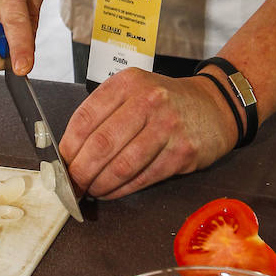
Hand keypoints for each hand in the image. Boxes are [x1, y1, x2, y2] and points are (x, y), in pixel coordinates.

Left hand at [59, 70, 240, 199]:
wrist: (214, 105)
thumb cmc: (166, 102)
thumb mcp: (133, 92)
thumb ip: (104, 115)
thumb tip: (70, 153)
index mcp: (127, 83)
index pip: (85, 118)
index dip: (68, 147)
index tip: (60, 165)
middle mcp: (148, 100)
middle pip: (101, 144)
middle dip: (80, 172)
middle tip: (72, 185)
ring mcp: (167, 126)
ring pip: (121, 165)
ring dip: (100, 185)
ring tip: (92, 191)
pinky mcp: (182, 152)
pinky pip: (144, 178)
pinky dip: (122, 189)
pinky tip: (113, 191)